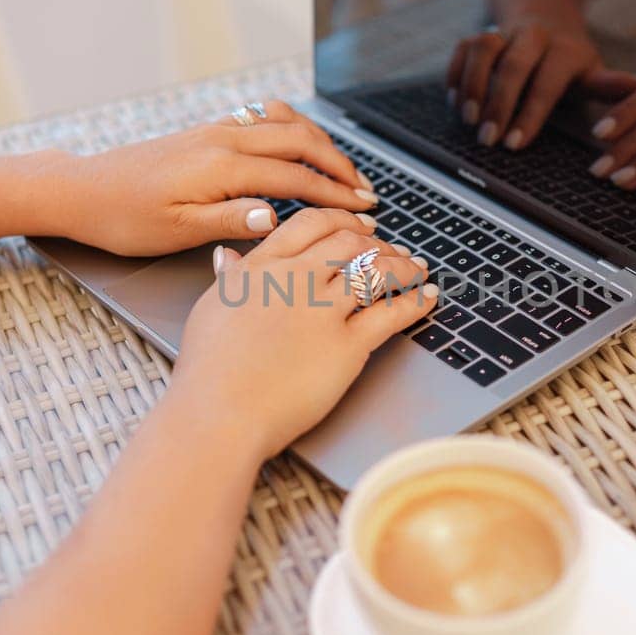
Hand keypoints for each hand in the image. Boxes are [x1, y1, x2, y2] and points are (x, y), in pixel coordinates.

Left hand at [55, 100, 377, 255]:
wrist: (82, 190)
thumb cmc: (124, 218)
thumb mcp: (176, 231)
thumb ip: (229, 220)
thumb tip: (275, 214)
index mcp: (220, 167)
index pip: (294, 178)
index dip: (334, 194)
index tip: (363, 210)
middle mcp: (222, 140)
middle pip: (300, 141)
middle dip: (339, 165)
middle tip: (366, 191)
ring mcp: (215, 131)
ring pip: (285, 124)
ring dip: (320, 145)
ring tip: (344, 170)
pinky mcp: (207, 131)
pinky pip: (262, 118)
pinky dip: (293, 129)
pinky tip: (302, 141)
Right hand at [170, 209, 437, 459]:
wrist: (220, 413)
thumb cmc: (209, 372)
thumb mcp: (211, 311)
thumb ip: (229, 279)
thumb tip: (229, 258)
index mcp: (263, 267)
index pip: (312, 224)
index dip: (343, 221)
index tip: (359, 227)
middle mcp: (296, 279)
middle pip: (350, 242)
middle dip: (378, 243)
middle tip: (392, 250)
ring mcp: (324, 310)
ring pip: (376, 270)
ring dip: (403, 267)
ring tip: (416, 271)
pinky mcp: (347, 346)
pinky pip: (391, 314)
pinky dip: (415, 302)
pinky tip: (426, 298)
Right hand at [445, 23, 635, 149]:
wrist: (543, 12)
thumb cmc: (568, 60)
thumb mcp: (590, 72)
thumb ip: (606, 84)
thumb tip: (635, 84)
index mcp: (565, 49)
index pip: (547, 81)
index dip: (530, 113)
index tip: (515, 145)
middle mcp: (533, 36)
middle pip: (513, 64)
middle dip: (499, 104)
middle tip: (488, 140)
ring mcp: (504, 32)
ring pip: (483, 48)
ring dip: (472, 85)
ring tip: (468, 119)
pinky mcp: (479, 33)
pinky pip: (462, 48)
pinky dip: (455, 74)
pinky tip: (455, 102)